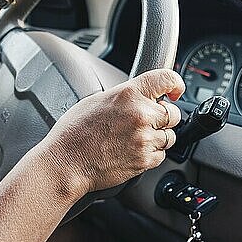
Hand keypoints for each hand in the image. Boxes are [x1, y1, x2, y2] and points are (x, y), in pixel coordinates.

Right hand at [37, 69, 184, 196]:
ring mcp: (144, 139)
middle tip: (146, 121)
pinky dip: (151, 154)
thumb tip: (140, 95)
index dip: (174, 84)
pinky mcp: (144, 160)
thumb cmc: (74, 132)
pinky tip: (132, 151)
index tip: (174, 91)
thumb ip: (125, 96)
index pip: (167, 79)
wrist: (66, 163)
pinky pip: (161, 155)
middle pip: (173, 113)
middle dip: (163, 117)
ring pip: (169, 136)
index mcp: (129, 94)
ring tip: (135, 138)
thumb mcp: (97, 100)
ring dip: (158, 137)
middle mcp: (140, 115)